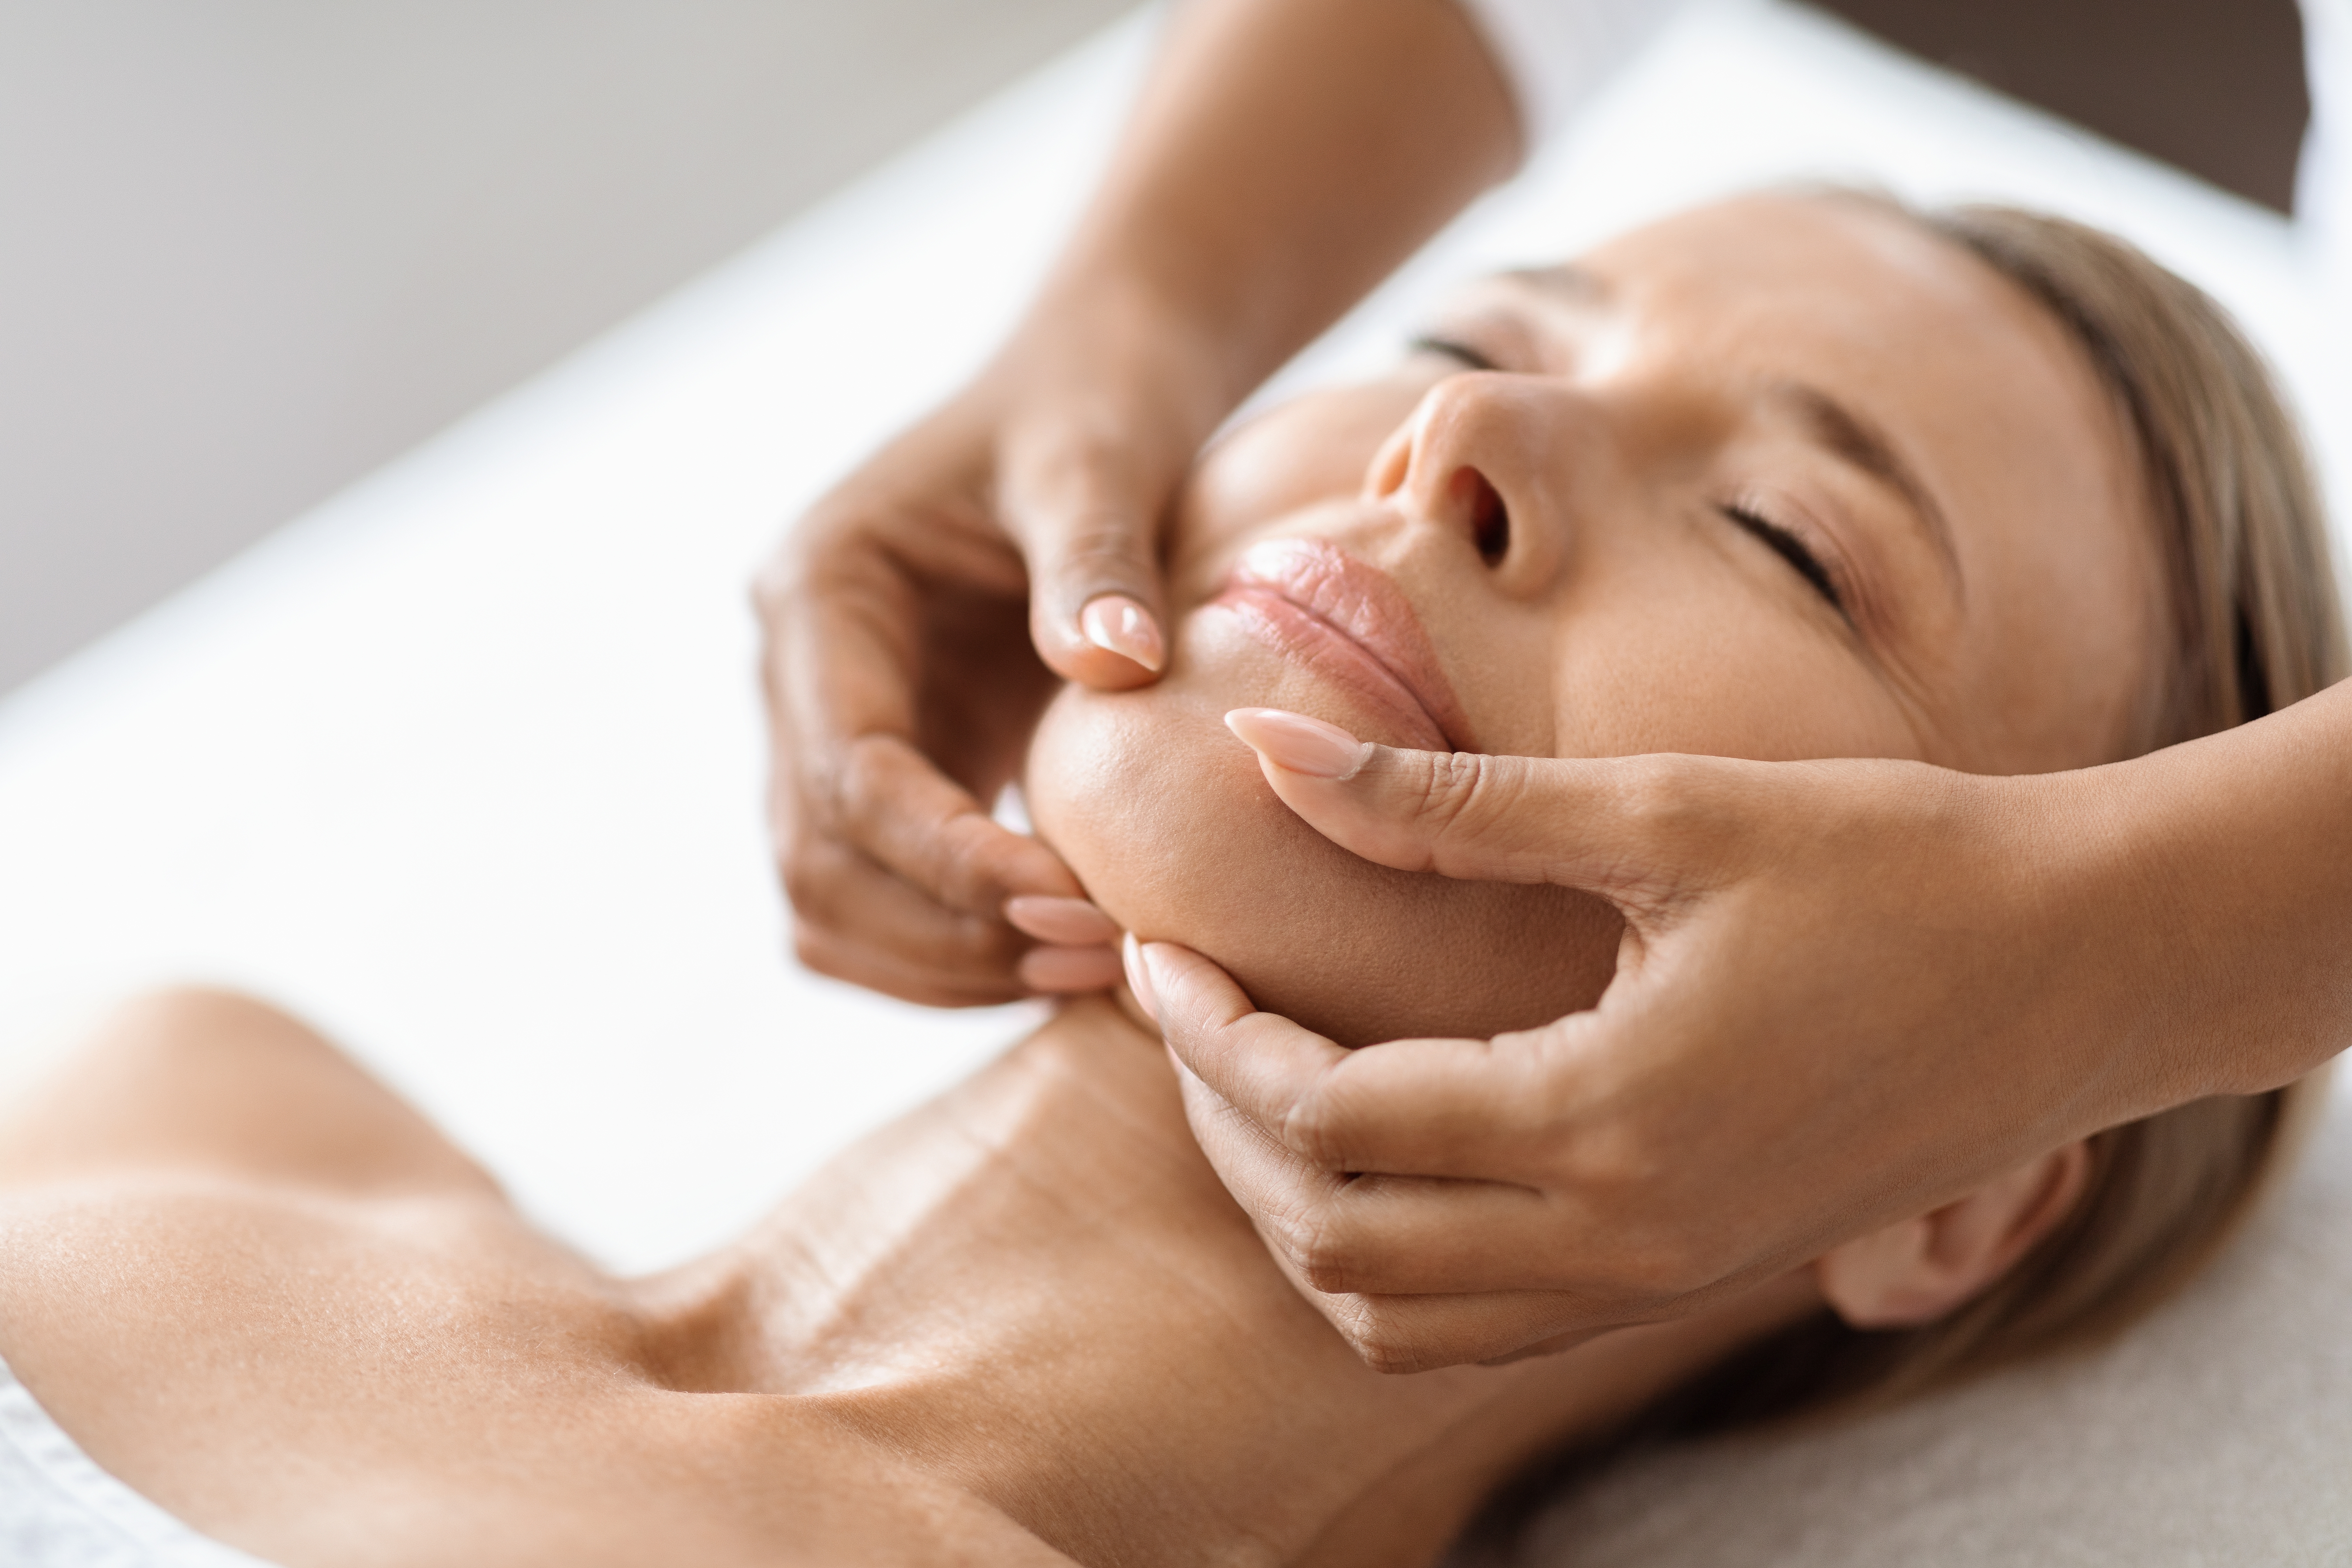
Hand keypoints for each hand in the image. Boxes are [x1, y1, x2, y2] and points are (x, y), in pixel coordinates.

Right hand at [754, 300, 1217, 1003]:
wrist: (1090, 391)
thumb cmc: (1089, 406)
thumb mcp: (1097, 455)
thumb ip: (1096, 553)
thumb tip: (1115, 659)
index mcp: (818, 590)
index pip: (849, 776)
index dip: (950, 862)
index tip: (1076, 906)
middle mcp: (798, 671)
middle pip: (818, 865)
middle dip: (945, 933)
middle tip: (1097, 958)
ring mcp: (832, 725)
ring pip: (832, 905)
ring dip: (945, 962)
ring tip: (1093, 969)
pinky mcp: (891, 764)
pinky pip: (886, 895)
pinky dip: (956, 946)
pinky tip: (1068, 947)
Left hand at [1135, 708, 2219, 1370]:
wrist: (2079, 966)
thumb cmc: (1889, 863)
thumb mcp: (1661, 809)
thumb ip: (1443, 802)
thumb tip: (1265, 745)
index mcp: (1602, 1122)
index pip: (1327, 1114)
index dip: (1214, 1035)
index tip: (1154, 948)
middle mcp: (1620, 1239)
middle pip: (1334, 1237)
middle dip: (1227, 1125)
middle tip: (1188, 1004)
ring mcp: (1656, 1279)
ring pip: (1395, 1313)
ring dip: (1298, 1209)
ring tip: (1257, 1076)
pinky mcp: (1687, 1274)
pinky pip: (1482, 1320)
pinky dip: (1390, 1255)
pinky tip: (1374, 1138)